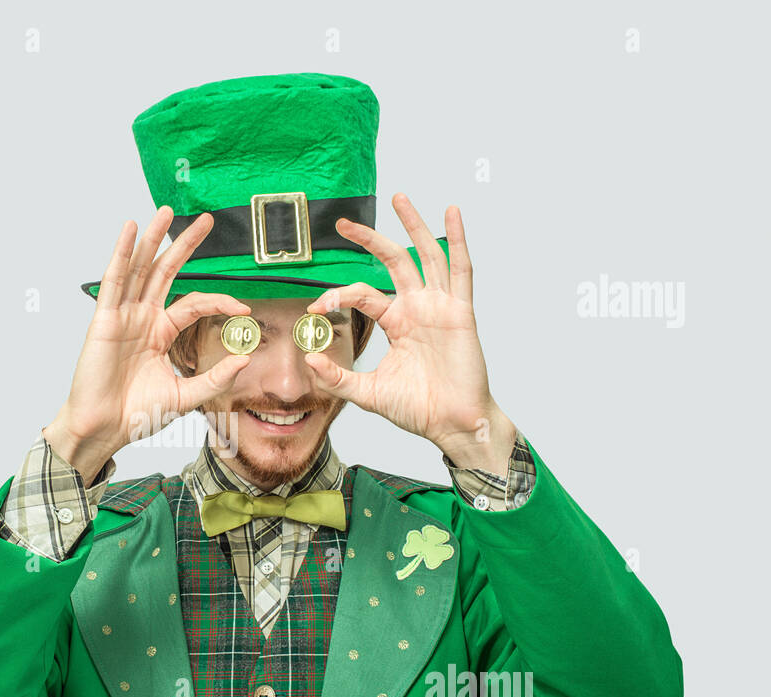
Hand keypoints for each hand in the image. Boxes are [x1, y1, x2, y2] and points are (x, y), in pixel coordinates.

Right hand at [45, 206, 252, 482]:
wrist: (105, 429)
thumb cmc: (137, 415)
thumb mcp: (186, 396)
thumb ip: (215, 379)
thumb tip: (245, 359)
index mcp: (161, 333)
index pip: (194, 304)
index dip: (219, 302)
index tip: (244, 309)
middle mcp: (143, 318)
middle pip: (166, 271)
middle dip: (185, 245)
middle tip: (206, 220)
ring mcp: (123, 316)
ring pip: (140, 269)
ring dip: (153, 239)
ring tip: (166, 212)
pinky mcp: (104, 319)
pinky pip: (114, 281)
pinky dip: (120, 253)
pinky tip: (129, 230)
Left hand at [301, 193, 514, 469]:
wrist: (452, 425)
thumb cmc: (419, 409)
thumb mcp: (368, 393)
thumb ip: (338, 378)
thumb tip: (309, 360)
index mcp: (398, 322)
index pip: (364, 294)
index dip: (338, 295)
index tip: (316, 306)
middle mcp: (418, 308)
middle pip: (393, 261)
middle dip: (370, 239)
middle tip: (343, 223)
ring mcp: (440, 307)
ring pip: (426, 256)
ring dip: (413, 225)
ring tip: (399, 197)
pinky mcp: (461, 313)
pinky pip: (461, 271)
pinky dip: (457, 241)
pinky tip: (452, 215)